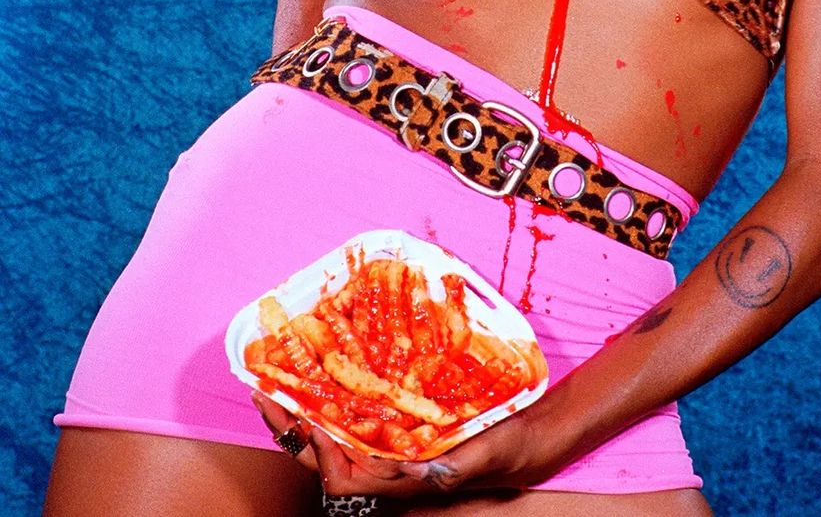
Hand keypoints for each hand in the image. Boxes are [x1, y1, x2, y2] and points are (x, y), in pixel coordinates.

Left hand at [251, 389, 558, 500]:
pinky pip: (356, 416)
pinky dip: (334, 399)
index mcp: (400, 478)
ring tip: (279, 380)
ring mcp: (389, 444)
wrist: (524, 438)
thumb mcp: (482, 456)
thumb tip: (416, 471)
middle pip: (325, 454)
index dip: (320, 450)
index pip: (343, 477)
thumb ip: (451, 469)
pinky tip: (325, 373)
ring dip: (303, 412)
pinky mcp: (398, 425)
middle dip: (292, 428)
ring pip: (334, 435)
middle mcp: (387, 464)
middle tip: (265, 391)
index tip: (307, 418)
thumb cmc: (503, 450)